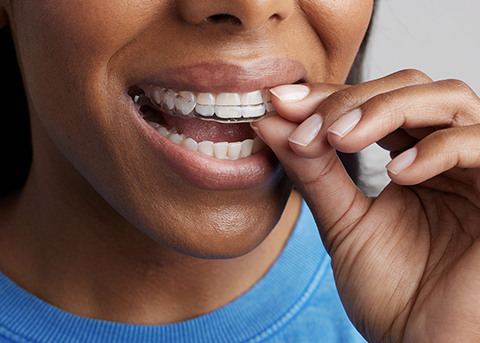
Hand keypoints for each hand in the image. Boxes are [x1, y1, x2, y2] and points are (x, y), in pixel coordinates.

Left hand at [253, 70, 479, 342]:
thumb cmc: (391, 292)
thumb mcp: (342, 223)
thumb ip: (312, 172)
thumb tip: (271, 123)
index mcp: (412, 159)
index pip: (374, 102)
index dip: (329, 96)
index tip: (280, 102)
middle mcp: (447, 155)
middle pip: (410, 87)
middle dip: (352, 99)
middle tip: (305, 125)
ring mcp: (479, 169)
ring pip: (448, 99)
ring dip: (385, 110)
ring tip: (339, 139)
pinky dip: (436, 148)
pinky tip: (397, 173)